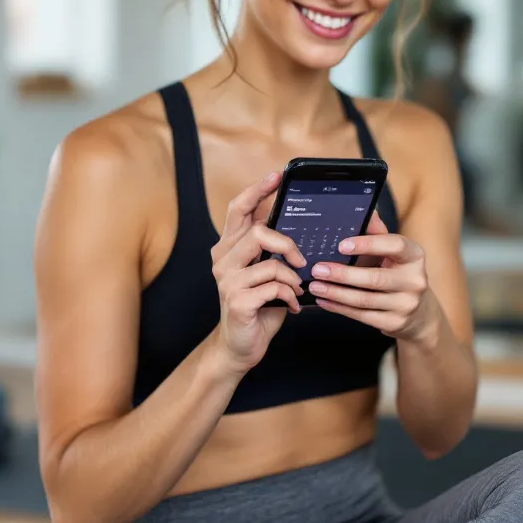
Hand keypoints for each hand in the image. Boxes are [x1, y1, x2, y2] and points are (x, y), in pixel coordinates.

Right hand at [209, 171, 306, 373]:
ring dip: (292, 278)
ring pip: (271, 262)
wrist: (240, 346)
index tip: (276, 176)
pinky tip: (291, 306)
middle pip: (257, 231)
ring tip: (296, 290)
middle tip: (301, 260)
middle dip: (287, 244)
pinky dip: (290, 296)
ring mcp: (227, 281)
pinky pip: (275, 287)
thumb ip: (273, 249)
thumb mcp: (266, 272)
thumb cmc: (259, 305)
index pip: (238, 209)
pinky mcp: (237, 301)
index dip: (257, 190)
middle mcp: (222, 260)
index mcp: (228, 247)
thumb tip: (299, 225)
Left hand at [307, 212, 439, 343]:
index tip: (341, 245)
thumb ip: (377, 233)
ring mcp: (406, 304)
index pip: (394, 246)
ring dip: (336, 293)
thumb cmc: (398, 272)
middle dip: (343, 274)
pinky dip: (340, 308)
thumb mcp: (393, 252)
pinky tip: (324, 301)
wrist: (418, 311)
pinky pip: (362, 316)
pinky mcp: (395, 323)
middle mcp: (415, 280)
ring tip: (315, 286)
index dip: (368, 244)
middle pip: (375, 278)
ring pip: (365, 299)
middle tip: (318, 269)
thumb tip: (365, 209)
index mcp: (415, 256)